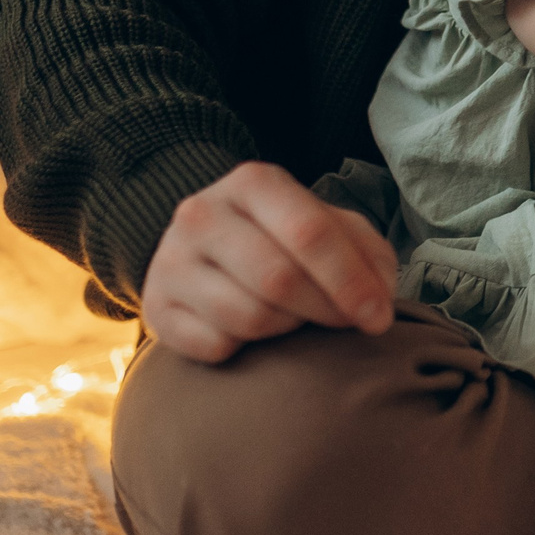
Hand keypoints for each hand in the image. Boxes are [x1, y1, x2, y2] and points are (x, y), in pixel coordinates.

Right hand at [140, 161, 397, 362]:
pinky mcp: (156, 308)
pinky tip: (253, 334)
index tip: (378, 319)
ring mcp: (171, 261)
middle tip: (344, 324)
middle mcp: (202, 214)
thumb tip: (377, 302)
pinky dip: (246, 351)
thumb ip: (366, 253)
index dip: (351, 282)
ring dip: (287, 330)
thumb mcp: (330, 227)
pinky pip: (214, 346)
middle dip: (324, 310)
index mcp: (254, 183)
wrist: (206, 252)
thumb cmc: (284, 240)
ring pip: (247, 317)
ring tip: (296, 319)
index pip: (310, 233)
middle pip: (278, 279)